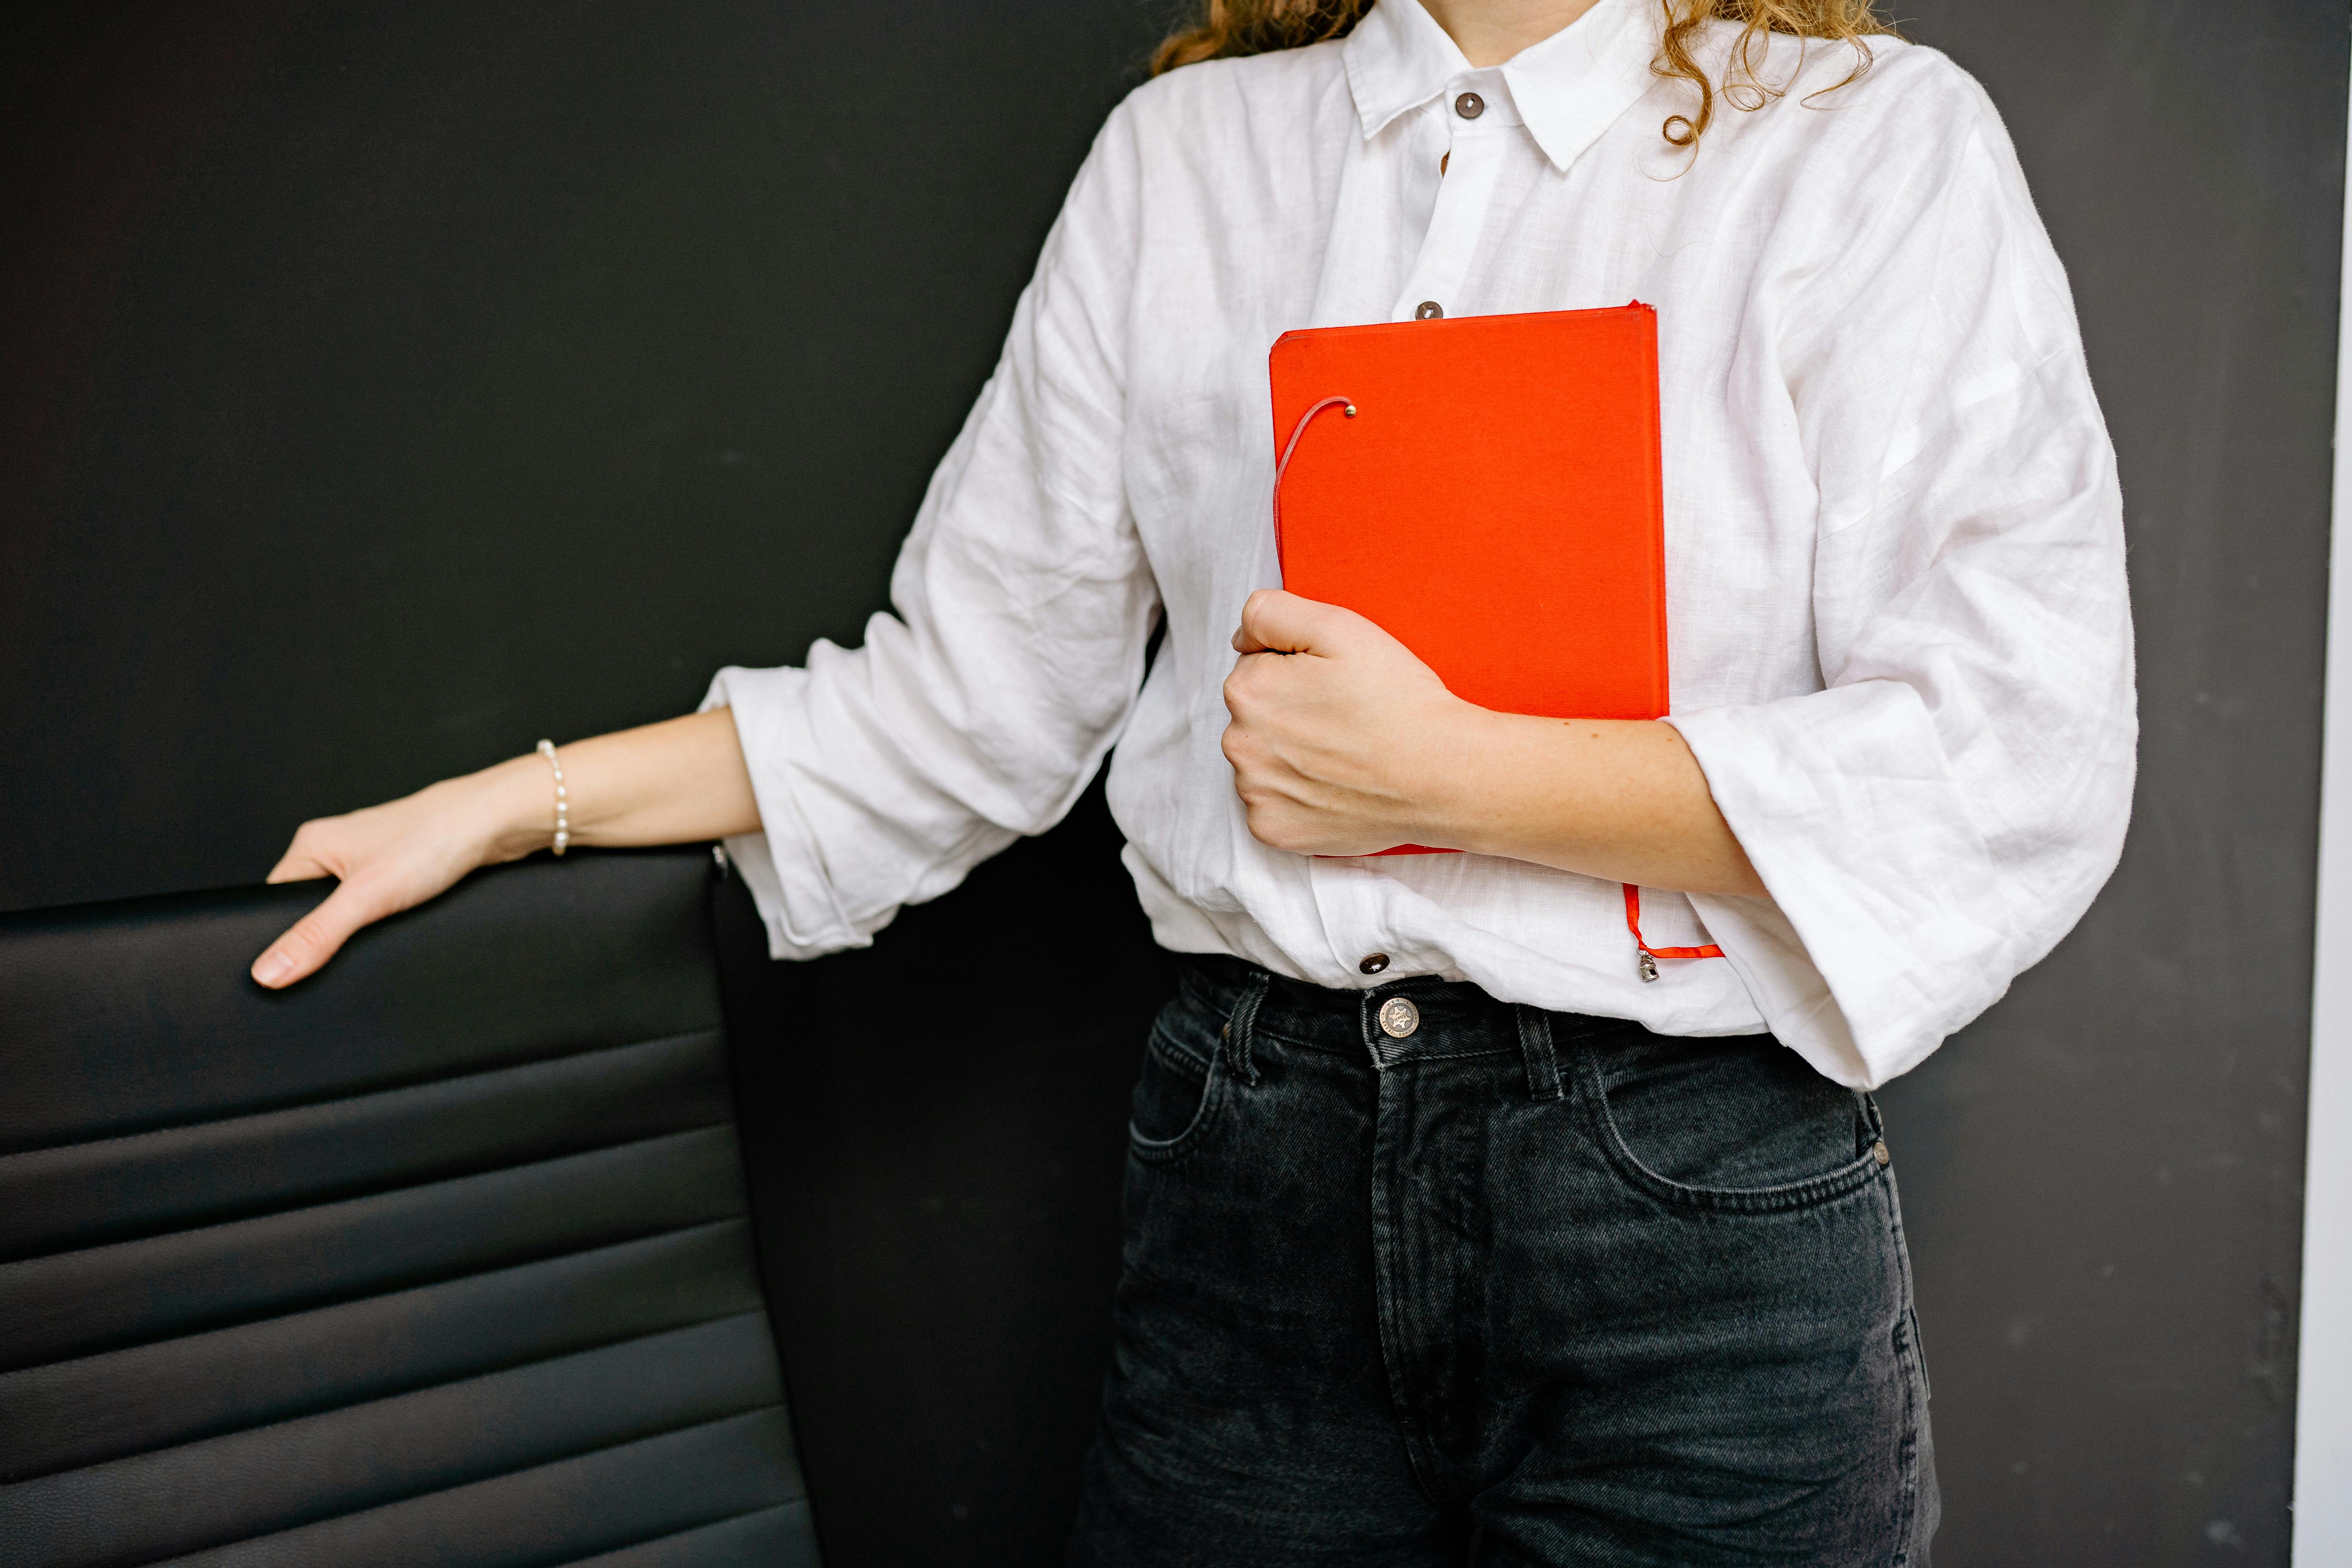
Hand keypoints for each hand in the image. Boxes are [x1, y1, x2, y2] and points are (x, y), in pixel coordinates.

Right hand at [247, 709, 762, 988]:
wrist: (499, 821)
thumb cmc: (435, 839)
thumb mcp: (366, 897)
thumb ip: (316, 936)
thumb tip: (268, 972)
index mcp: (312, 844)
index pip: (272, 901)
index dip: (277, 936)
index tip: (284, 968)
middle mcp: (339, 847)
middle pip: (311, 910)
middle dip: (321, 939)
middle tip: (333, 962)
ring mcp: (374, 859)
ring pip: (350, 911)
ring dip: (359, 933)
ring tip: (372, 942)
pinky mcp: (407, 871)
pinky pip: (382, 907)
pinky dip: (387, 924)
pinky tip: (397, 935)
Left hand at [1220, 589, 1474, 854]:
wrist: (1441, 775)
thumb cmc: (1395, 699)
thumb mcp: (1336, 626)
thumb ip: (1269, 614)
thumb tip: (1240, 639)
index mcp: (1246, 691)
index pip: (1255, 668)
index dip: (1298, 671)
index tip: (1334, 685)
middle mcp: (1239, 745)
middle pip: (1255, 717)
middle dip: (1290, 712)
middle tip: (1344, 719)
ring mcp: (1255, 794)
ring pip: (1264, 761)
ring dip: (1292, 756)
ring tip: (1344, 754)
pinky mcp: (1274, 830)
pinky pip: (1274, 805)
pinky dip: (1300, 798)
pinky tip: (1337, 787)